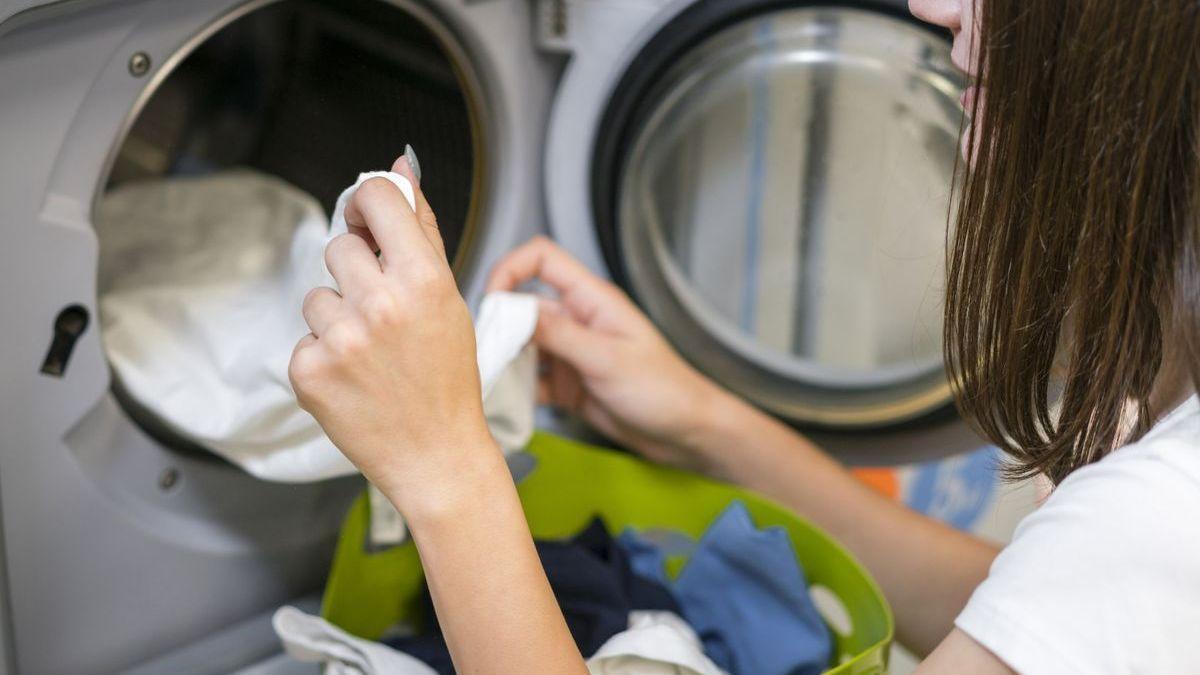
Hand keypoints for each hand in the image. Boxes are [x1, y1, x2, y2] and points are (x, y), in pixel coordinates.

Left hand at [289, 155, 497, 511]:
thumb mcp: (449, 298)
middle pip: (340, 247)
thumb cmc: (447, 379)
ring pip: (317, 294)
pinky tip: (354, 378)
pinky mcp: (309, 371)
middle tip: (385, 316)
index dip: (368, 203)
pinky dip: (323, 354)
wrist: (436, 455)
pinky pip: (303, 337)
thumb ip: (422, 228)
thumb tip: (400, 167)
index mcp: (422, 279)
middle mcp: (380, 304)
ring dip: (337, 317)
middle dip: (358, 274)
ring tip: (371, 353)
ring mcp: (340, 339)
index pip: (375, 197)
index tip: (370, 220)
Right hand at [487, 237, 734, 470]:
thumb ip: (560, 336)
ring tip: (489, 383)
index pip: (542, 259)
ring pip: (522, 348)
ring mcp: (570, 354)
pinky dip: (516, 391)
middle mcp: (577, 322)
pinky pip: (531, 381)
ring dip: (504, 362)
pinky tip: (506, 403)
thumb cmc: (664, 390)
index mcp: (592, 301)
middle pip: (522, 308)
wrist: (686, 434)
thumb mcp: (608, 360)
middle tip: (482, 355)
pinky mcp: (568, 385)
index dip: (510, 269)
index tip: (490, 300)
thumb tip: (513, 312)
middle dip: (498, 328)